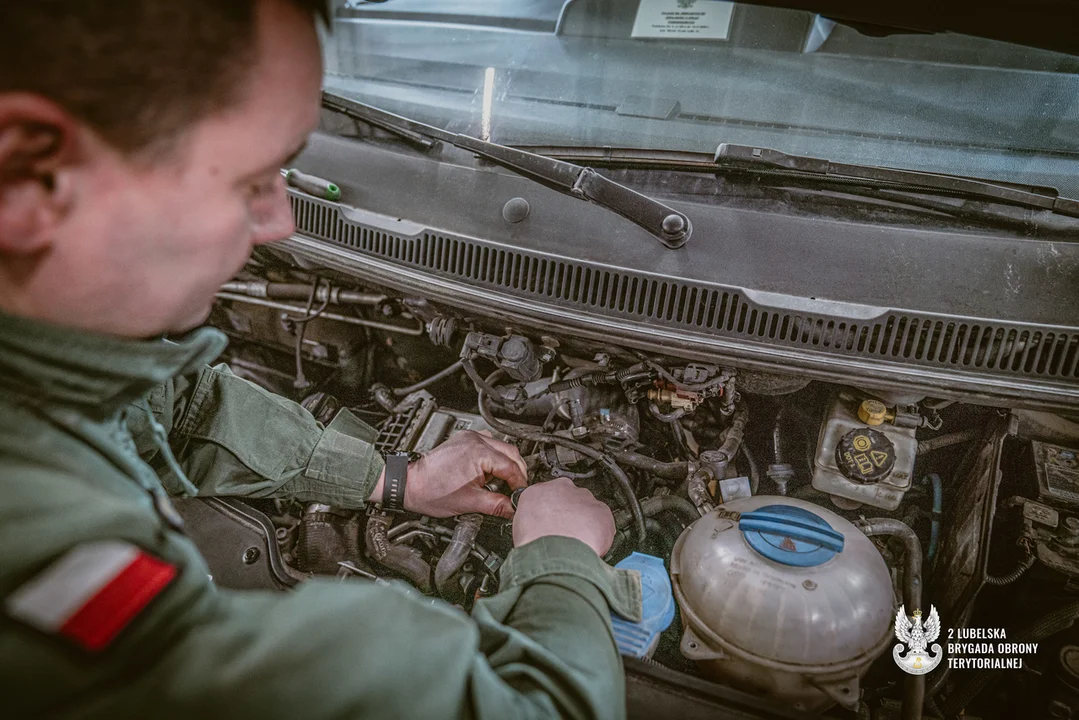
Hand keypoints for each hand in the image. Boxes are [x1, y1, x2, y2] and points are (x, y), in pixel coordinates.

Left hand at [367, 431, 526, 517]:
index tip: (520, 495)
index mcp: (479, 452)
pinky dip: (494, 456)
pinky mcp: (463, 440)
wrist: (409, 484)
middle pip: (511, 452)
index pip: (511, 467)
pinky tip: (490, 470)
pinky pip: (488, 444)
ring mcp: (469, 438)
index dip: (519, 483)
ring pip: (501, 446)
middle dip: (517, 472)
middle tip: (517, 489)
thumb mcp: (469, 502)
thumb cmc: (431, 491)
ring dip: (507, 463)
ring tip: (504, 481)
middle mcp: (475, 440)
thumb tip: (513, 508)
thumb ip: (496, 505)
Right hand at [512, 477, 614, 555]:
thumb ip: (531, 520)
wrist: (555, 552)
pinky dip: (602, 532)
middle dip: (570, 513)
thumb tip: (535, 529)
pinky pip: (604, 521)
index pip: (545, 495)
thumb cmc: (535, 544)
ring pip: (588, 508)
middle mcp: (562, 489)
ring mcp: (583, 498)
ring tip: (579, 542)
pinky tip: (592, 544)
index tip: (552, 520)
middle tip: (566, 533)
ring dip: (586, 522)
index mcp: (537, 491)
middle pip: (569, 498)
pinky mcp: (602, 510)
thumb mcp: (519, 527)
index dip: (550, 510)